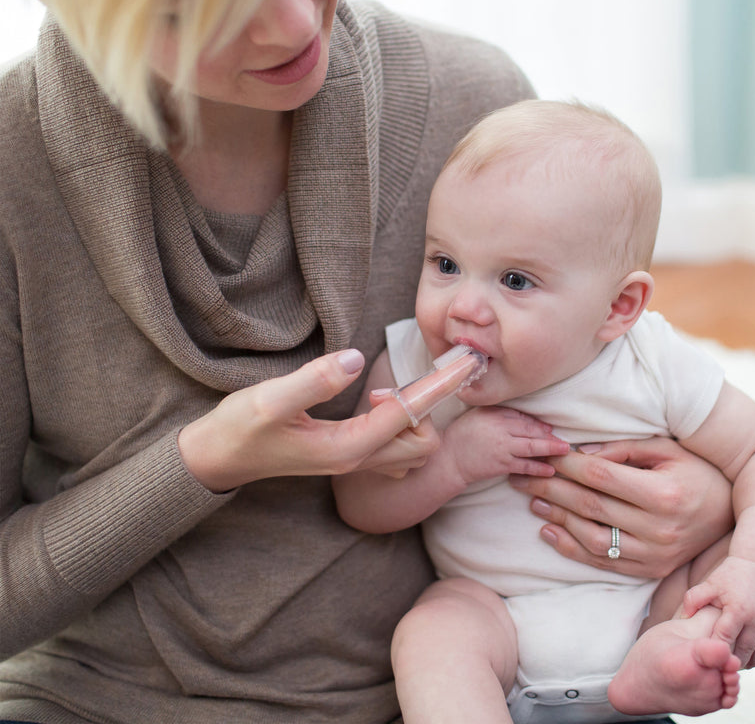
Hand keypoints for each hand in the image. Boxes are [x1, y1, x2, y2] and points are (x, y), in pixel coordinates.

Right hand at [178, 349, 434, 491]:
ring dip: (414, 416)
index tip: (467, 361)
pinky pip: (395, 446)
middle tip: (394, 379)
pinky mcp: (348, 455)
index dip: (440, 384)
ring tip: (382, 391)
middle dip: (428, 406)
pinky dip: (403, 423)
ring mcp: (354, 462)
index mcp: (348, 447)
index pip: (408, 413)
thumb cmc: (240, 429)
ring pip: (412, 447)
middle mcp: (358, 460)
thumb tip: (356, 359)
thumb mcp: (270, 400)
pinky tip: (381, 403)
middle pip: (423, 441)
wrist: (220, 458)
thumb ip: (314, 381)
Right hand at [440, 407, 566, 486]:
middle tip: (564, 440)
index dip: (538, 423)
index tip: (549, 427)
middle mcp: (500, 430)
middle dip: (549, 436)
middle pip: (530, 431)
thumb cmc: (461, 435)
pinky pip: (523, 466)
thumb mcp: (477, 415)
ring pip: (531, 448)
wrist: (448, 458)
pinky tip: (549, 470)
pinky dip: (538, 468)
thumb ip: (498, 413)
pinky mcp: (500, 465)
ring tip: (564, 451)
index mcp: (494, 415)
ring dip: (549, 449)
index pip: (522, 417)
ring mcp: (502, 448)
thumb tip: (521, 416)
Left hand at [510, 437, 733, 577]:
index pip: (601, 478)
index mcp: (664, 495)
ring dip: (556, 518)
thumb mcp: (665, 450)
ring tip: (532, 500)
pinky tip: (549, 530)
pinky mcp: (650, 571)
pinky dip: (571, 548)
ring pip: (592, 538)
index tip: (541, 454)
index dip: (566, 465)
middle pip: (590, 506)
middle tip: (520, 475)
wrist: (730, 512)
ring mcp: (655, 555)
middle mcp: (659, 530)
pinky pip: (602, 563)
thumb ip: (622, 450)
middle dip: (549, 488)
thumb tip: (579, 454)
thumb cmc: (694, 471)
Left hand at [683, 556, 754, 667]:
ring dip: (749, 661)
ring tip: (735, 662)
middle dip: (731, 660)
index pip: (725, 639)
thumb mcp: (710, 583)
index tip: (708, 653)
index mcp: (738, 610)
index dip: (716, 648)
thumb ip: (693, 599)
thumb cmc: (731, 574)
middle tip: (720, 664)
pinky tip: (752, 654)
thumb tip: (683, 618)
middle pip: (744, 651)